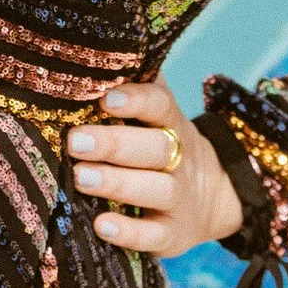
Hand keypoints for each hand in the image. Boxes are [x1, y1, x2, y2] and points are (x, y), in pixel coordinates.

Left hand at [68, 81, 245, 259]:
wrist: (213, 194)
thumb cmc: (159, 141)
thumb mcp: (156, 114)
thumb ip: (130, 84)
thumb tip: (87, 52)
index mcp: (171, 122)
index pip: (160, 105)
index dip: (135, 100)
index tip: (104, 99)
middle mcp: (179, 158)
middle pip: (154, 148)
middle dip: (114, 144)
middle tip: (74, 141)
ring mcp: (179, 198)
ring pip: (156, 189)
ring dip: (117, 183)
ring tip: (80, 177)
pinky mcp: (172, 234)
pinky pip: (154, 235)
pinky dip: (129, 233)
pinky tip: (101, 226)